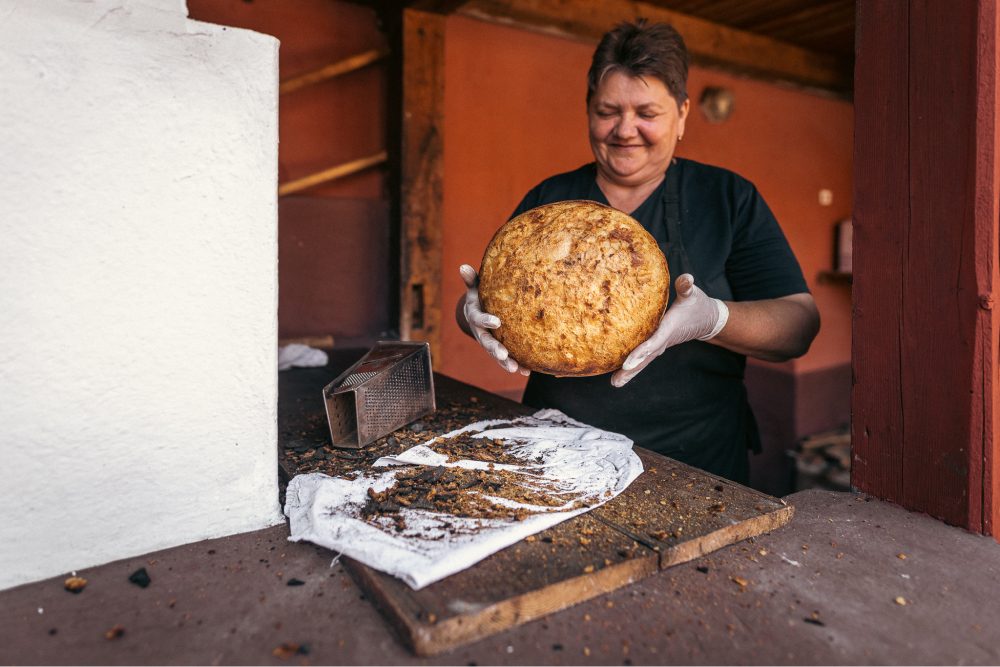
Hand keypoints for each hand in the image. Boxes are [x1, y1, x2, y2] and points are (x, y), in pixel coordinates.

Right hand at [459, 264, 529, 375]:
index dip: (487, 320)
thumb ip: (471, 280)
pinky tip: (525, 371)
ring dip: (504, 362)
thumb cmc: (478, 298)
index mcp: (475, 316)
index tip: (497, 321)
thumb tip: (463, 265)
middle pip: (487, 342)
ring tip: (514, 369)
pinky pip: (506, 359)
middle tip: (502, 354)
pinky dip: (515, 365)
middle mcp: (481, 332)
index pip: (479, 319)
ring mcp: (489, 343)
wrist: (476, 314)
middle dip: (495, 349)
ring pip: (496, 355)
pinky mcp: (498, 349)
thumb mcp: (474, 289)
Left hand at [611, 273, 728, 387]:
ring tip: (615, 383)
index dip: (640, 352)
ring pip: (644, 361)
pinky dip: (633, 366)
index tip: (627, 362)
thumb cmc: (697, 304)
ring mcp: (661, 345)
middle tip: (616, 381)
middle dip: (631, 369)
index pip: (653, 342)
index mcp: (669, 328)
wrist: (707, 319)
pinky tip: (620, 373)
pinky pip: (644, 358)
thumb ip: (686, 287)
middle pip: (645, 357)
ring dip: (630, 372)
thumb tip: (688, 278)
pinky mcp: (658, 346)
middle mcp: (664, 341)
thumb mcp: (692, 294)